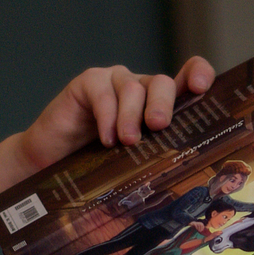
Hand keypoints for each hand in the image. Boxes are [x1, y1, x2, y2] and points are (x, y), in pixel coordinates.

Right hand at [14, 57, 215, 172]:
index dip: (198, 74)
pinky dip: (107, 115)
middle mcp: (140, 88)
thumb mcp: (134, 162)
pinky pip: (102, 92)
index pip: (186, 79)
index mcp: (159, 105)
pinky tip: (106, 138)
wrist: (52, 161)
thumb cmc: (97, 164)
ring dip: (131, 116)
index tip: (202, 86)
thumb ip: (157, 159)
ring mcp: (114, 81)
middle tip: (159, 125)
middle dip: (163, 103)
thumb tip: (185, 180)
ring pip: (133, 87)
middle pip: (161, 83)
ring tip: (127, 142)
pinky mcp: (88, 82)